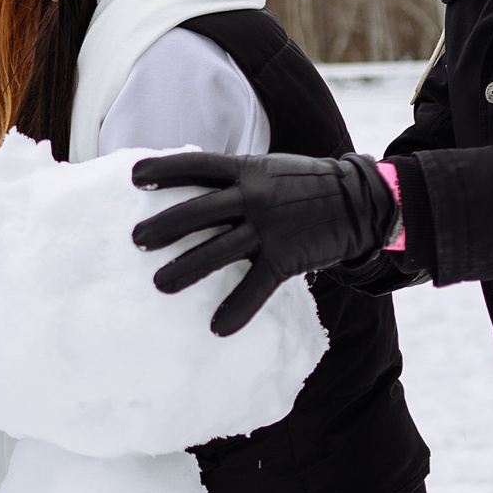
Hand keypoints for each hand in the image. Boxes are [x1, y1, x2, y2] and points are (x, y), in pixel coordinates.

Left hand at [131, 151, 397, 336]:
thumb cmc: (303, 186)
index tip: (134, 178)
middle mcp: (253, 196)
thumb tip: (190, 186)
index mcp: (247, 169)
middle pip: (198, 211)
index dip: (165, 170)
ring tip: (160, 284)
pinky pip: (257, 286)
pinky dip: (237, 309)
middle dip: (164, 227)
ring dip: (186, 269)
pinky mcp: (286, 257)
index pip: (197, 165)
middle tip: (136, 241)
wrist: (358, 201)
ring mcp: (270, 227)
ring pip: (219, 250)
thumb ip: (234, 178)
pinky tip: (217, 327)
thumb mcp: (268, 169)